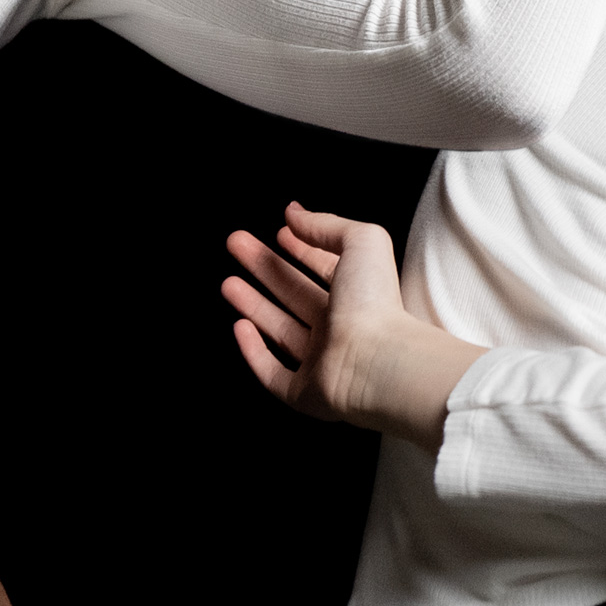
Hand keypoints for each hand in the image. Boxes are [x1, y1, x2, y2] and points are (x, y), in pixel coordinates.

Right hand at [222, 203, 488, 452]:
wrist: (378, 364)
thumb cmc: (374, 302)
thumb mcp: (361, 242)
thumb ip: (326, 224)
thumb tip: (294, 212)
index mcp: (357, 294)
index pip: (322, 268)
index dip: (300, 249)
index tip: (278, 231)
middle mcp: (339, 327)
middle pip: (294, 293)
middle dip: (264, 268)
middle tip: (236, 244)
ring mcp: (321, 361)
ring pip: (280, 329)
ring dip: (253, 305)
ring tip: (227, 282)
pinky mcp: (304, 392)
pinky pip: (273, 373)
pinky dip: (254, 352)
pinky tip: (239, 327)